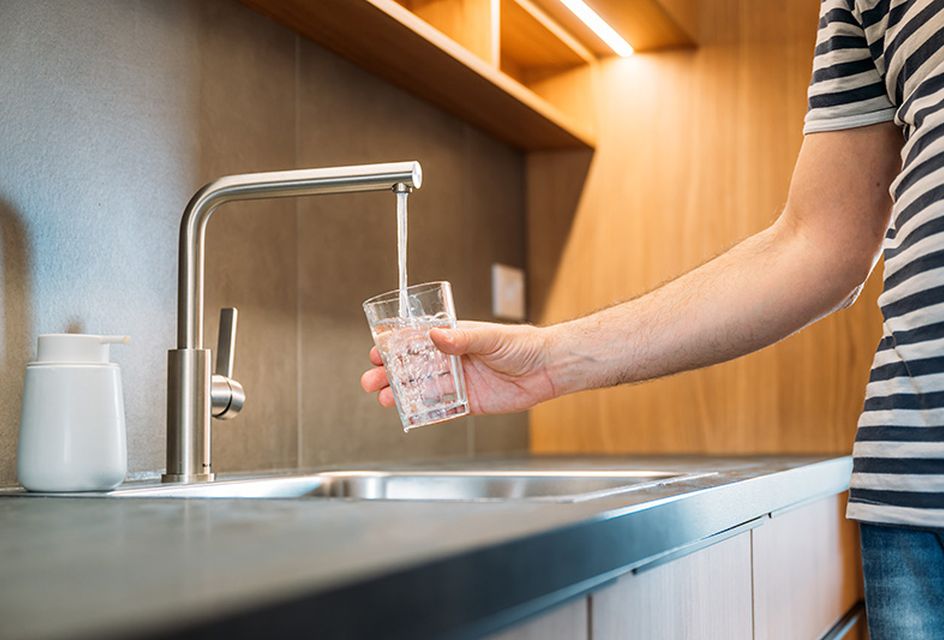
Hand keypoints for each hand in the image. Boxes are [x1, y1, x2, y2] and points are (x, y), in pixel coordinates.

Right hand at [360, 321, 557, 414]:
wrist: (549, 368)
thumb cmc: (525, 344)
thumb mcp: (491, 337)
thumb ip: (462, 338)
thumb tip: (435, 335)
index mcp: (455, 337)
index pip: (418, 340)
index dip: (395, 346)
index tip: (376, 351)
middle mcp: (454, 359)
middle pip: (414, 366)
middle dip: (391, 373)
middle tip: (371, 379)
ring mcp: (461, 381)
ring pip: (424, 388)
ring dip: (402, 393)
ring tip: (383, 398)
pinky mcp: (470, 402)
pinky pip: (444, 409)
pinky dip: (426, 412)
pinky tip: (409, 414)